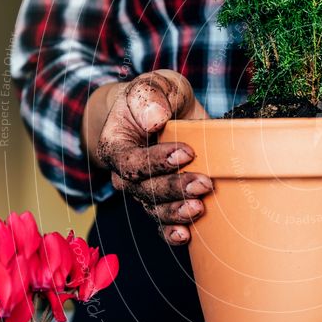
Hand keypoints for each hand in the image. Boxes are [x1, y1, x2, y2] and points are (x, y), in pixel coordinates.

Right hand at [85, 70, 211, 244]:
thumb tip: (156, 120)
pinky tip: (186, 235)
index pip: (131, 161)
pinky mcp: (162, 201)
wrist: (162, 114)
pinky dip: (172, 233)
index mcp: (116, 145)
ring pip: (154, 209)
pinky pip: (162, 224)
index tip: (187, 152)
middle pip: (144, 190)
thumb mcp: (154, 85)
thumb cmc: (156, 99)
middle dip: (175, 189)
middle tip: (205, 183)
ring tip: (200, 207)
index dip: (156, 161)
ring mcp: (143, 191)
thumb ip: (150, 96)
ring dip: (177, 212)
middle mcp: (124, 174)